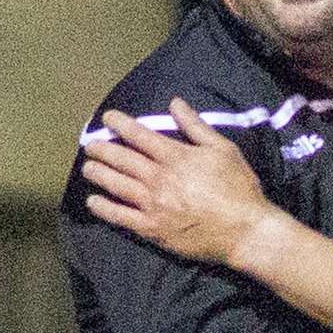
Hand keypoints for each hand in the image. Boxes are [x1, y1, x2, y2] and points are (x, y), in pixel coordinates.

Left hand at [83, 98, 270, 265]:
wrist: (244, 230)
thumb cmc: (239, 187)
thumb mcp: (223, 149)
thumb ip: (196, 126)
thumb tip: (174, 103)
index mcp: (175, 156)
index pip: (139, 135)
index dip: (119, 124)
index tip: (108, 118)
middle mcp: (158, 178)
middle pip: (121, 159)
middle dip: (102, 149)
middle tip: (90, 145)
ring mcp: (152, 205)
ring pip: (116, 185)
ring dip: (98, 174)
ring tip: (87, 169)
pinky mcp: (152, 228)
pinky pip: (120, 217)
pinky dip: (104, 208)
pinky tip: (94, 202)